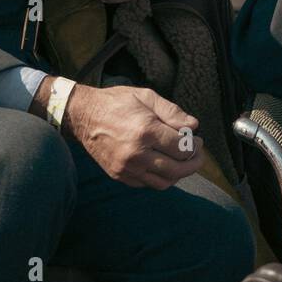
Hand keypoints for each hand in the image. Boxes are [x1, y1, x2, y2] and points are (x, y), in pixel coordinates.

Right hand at [64, 83, 203, 189]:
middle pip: (177, 169)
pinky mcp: (119, 175)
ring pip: (164, 182)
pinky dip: (160, 178)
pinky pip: (147, 184)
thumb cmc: (116, 102)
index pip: (182, 148)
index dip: (195, 145)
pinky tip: (164, 164)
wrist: (83, 116)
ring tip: (183, 162)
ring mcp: (126, 167)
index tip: (197, 139)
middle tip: (198, 153)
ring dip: (179, 174)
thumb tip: (193, 126)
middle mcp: (137, 153)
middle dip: (193, 162)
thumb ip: (172, 112)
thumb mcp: (146, 97)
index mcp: (146, 131)